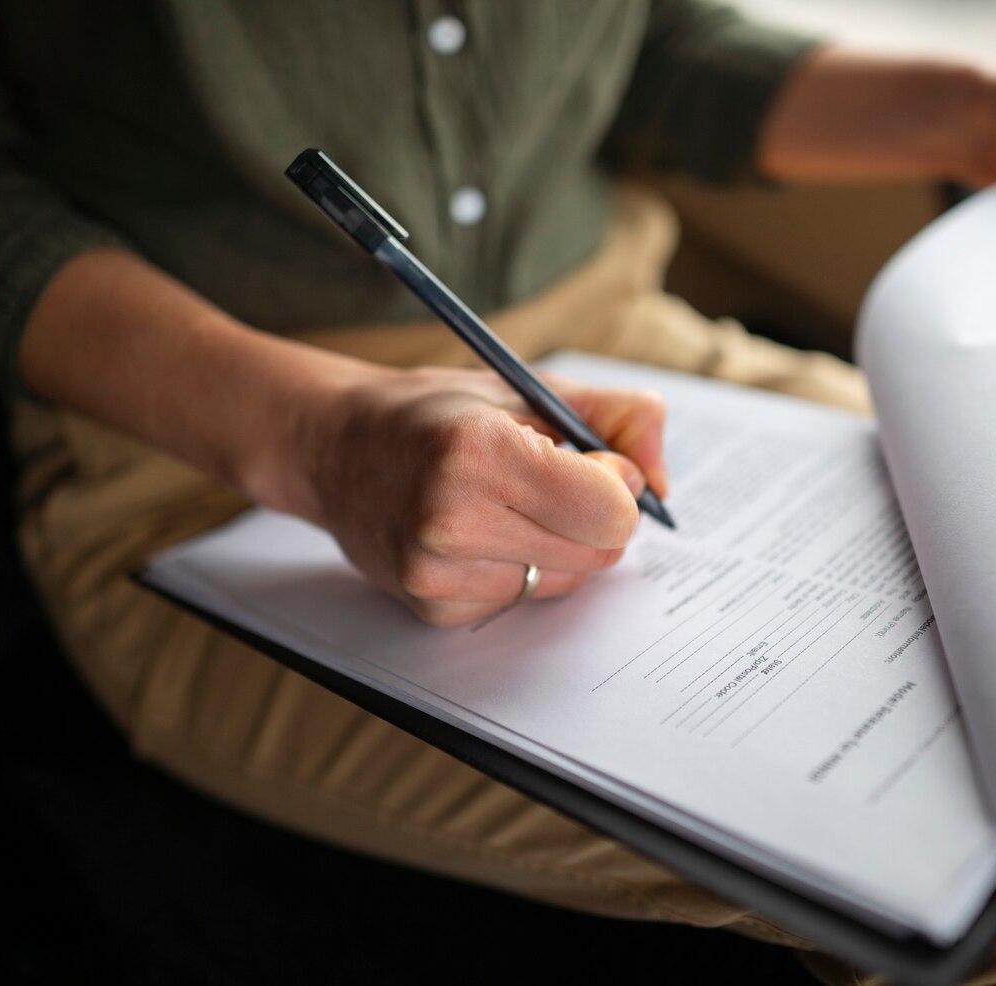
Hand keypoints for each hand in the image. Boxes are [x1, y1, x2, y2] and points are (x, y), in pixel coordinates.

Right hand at [268, 365, 668, 626]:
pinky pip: (525, 599)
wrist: (336, 449)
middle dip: (594, 516)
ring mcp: (438, 574)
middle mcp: (452, 520)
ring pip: (567, 580)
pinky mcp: (435, 609)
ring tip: (506, 504)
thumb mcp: (530, 386)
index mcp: (480, 452)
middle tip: (549, 480)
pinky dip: (521, 568)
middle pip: (598, 552)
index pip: (610, 511)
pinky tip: (479, 534)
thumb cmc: (440, 413)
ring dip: (559, 545)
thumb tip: (659, 480)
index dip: (618, 485)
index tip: (592, 460)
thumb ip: (617, 415)